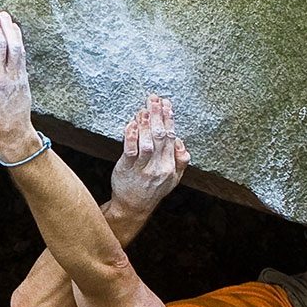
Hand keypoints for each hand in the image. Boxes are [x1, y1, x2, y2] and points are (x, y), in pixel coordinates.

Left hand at [110, 95, 187, 213]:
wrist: (133, 207)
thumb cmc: (152, 190)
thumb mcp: (173, 179)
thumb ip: (180, 160)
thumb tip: (180, 140)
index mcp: (170, 166)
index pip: (171, 137)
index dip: (169, 119)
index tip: (167, 104)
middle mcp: (158, 167)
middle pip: (161, 137)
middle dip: (158, 116)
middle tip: (154, 99)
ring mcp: (143, 168)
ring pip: (147, 143)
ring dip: (146, 125)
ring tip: (144, 109)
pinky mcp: (127, 169)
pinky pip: (130, 151)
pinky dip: (131, 136)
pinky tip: (131, 125)